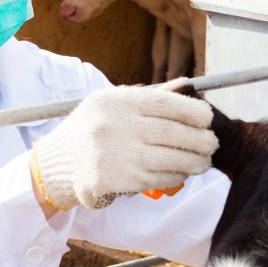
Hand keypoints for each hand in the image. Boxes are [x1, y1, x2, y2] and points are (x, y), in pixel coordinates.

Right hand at [31, 85, 217, 210]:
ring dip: (192, 162)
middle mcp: (113, 125)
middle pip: (170, 132)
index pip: (164, 103)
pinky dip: (174, 177)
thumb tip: (188, 86)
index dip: (192, 111)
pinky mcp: (112, 179)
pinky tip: (182, 174)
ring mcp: (112, 154)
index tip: (208, 118)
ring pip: (167, 158)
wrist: (55, 164)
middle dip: (198, 139)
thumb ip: (150, 96)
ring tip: (203, 162)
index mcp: (115, 101)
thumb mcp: (111, 104)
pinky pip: (155, 178)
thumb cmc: (90, 130)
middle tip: (212, 144)